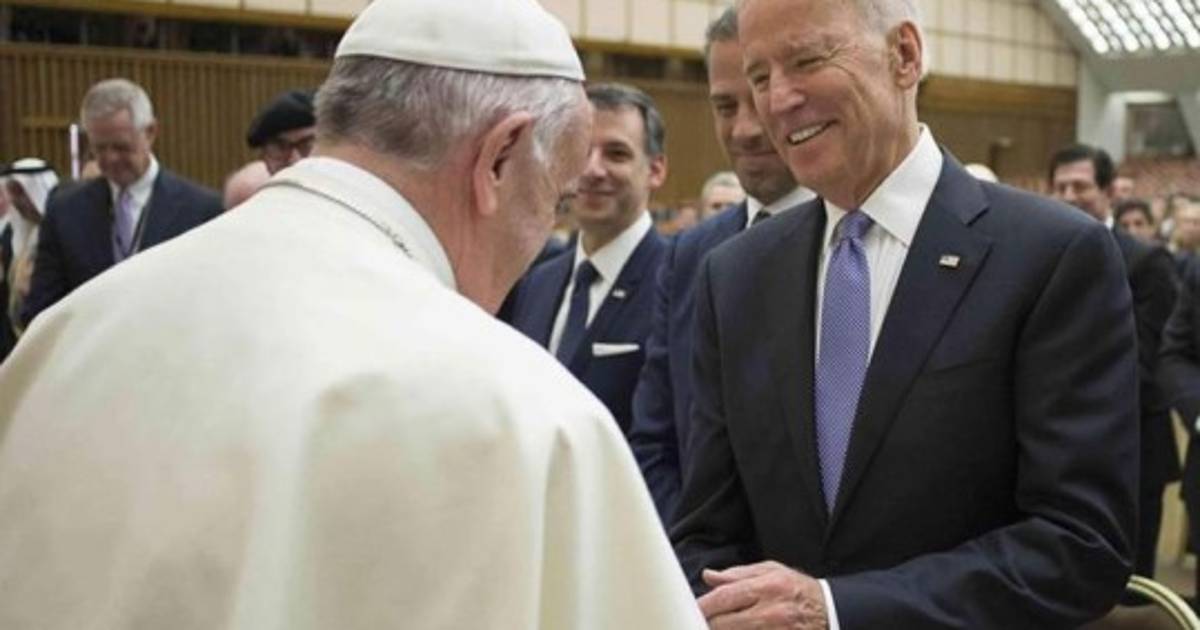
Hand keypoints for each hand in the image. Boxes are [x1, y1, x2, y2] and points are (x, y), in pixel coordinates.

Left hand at [697, 561, 827, 629]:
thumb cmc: (798, 589)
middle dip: (710, 623)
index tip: (694, 609)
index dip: (703, 606)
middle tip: (703, 621)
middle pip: (724, 623)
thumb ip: (737, 575)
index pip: (724, 598)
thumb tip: (709, 576)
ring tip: (720, 626)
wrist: (831, 611)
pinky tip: (741, 629)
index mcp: (767, 587)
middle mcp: (772, 612)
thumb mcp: (772, 571)